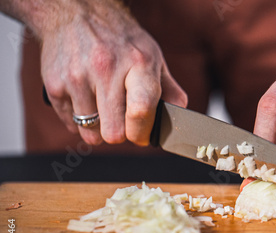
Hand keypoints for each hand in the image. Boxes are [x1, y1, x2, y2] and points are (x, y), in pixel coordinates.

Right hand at [40, 0, 186, 145]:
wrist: (77, 13)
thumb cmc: (120, 40)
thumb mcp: (152, 56)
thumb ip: (170, 90)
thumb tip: (181, 118)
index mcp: (138, 63)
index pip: (141, 110)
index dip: (142, 133)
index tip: (141, 136)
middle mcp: (106, 68)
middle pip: (114, 132)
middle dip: (121, 133)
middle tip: (122, 120)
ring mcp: (77, 77)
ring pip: (91, 134)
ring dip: (99, 129)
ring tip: (103, 108)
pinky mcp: (55, 85)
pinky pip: (71, 125)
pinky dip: (80, 121)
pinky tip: (86, 100)